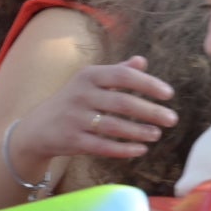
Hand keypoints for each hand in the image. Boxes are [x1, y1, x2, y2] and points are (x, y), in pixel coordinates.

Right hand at [8, 56, 176, 175]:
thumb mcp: (90, 82)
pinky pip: (103, 146)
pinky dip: (124, 149)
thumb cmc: (73, 101)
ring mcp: (75, 118)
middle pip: (122, 102)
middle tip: (172, 119)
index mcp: (88, 76)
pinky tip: (141, 149)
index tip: (168, 94)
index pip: (123, 76)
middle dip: (150, 111)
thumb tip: (142, 60)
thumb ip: (117, 71)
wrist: (38, 127)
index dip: (147, 84)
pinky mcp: (73, 140)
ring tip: (157, 134)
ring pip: (114, 126)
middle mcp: (80, 94)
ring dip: (139, 131)